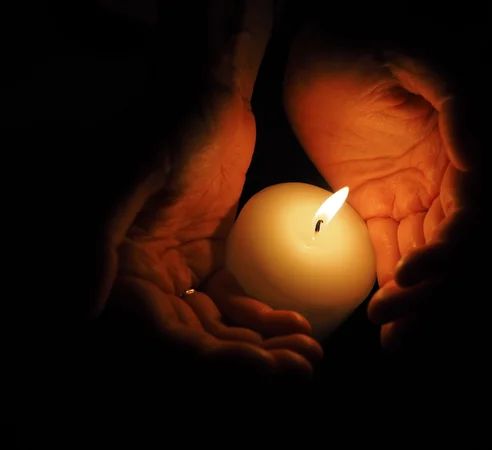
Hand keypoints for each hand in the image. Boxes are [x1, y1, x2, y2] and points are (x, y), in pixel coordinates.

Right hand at [101, 1, 321, 378]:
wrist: (208, 96)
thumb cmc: (171, 125)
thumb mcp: (135, 173)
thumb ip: (98, 238)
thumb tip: (82, 310)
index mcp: (119, 268)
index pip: (163, 334)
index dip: (213, 360)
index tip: (264, 368)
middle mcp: (147, 278)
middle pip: (198, 340)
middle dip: (250, 362)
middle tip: (301, 367)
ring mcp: (183, 270)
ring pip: (221, 326)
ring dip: (263, 347)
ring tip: (307, 353)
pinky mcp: (214, 256)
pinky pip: (238, 299)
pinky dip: (265, 317)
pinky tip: (295, 322)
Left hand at [284, 24, 479, 347]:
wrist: (315, 47)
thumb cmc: (363, 41)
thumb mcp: (413, 56)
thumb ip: (454, 100)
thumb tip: (478, 160)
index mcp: (461, 147)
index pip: (471, 211)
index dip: (451, 248)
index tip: (413, 272)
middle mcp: (443, 177)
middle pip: (449, 246)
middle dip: (429, 289)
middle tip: (392, 322)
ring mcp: (409, 192)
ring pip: (419, 255)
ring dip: (409, 298)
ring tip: (388, 335)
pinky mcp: (373, 200)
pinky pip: (384, 246)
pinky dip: (383, 279)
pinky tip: (375, 308)